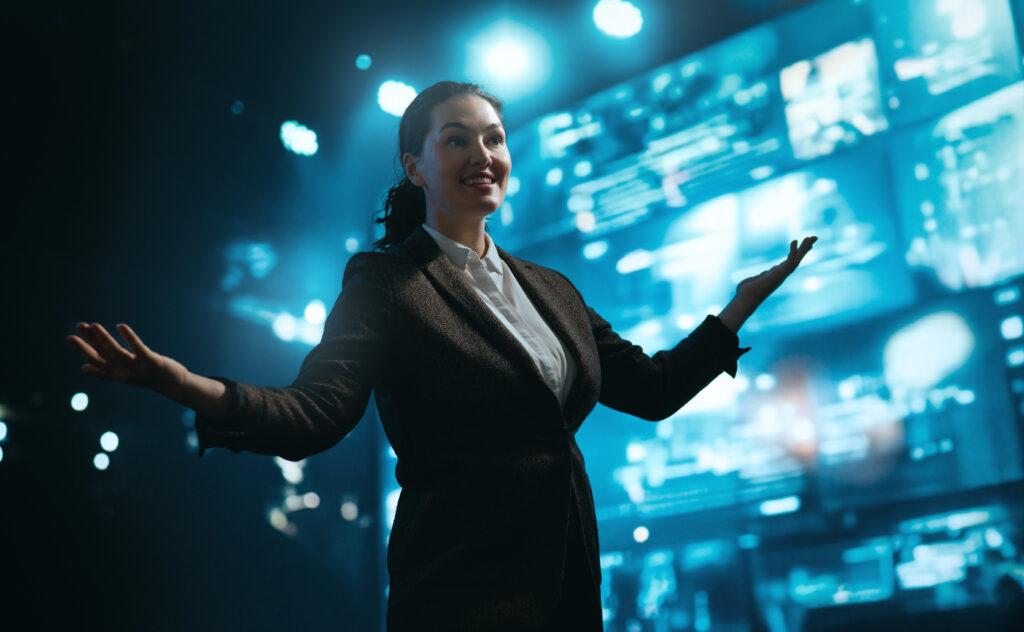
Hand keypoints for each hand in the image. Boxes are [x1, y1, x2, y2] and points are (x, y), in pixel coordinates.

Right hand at [67, 322, 188, 397]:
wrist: (173, 385)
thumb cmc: (147, 377)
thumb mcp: (124, 375)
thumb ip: (104, 371)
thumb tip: (83, 368)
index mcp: (116, 374)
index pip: (95, 360)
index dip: (82, 350)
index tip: (70, 337)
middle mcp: (124, 372)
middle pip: (102, 357)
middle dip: (86, 345)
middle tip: (73, 331)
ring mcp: (137, 368)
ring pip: (117, 353)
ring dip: (104, 339)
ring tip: (93, 325)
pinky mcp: (151, 362)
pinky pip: (139, 349)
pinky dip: (130, 338)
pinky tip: (121, 326)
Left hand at [734, 236, 816, 306]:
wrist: (745, 299)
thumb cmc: (746, 291)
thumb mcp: (756, 280)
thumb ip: (761, 277)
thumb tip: (760, 276)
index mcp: (777, 274)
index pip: (791, 261)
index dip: (798, 252)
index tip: (805, 244)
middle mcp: (782, 274)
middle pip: (797, 259)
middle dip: (805, 248)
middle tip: (814, 237)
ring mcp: (781, 275)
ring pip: (797, 259)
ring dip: (804, 249)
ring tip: (809, 238)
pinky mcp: (779, 274)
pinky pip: (789, 261)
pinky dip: (793, 251)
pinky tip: (795, 241)